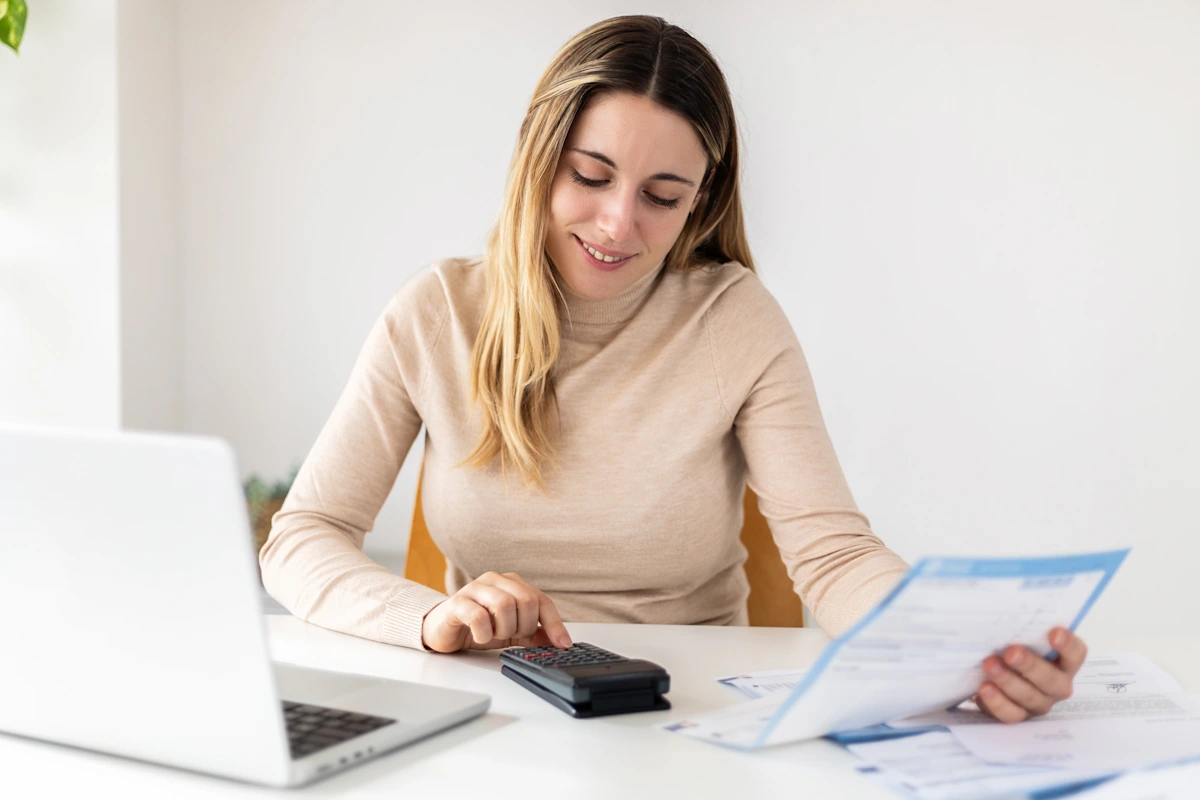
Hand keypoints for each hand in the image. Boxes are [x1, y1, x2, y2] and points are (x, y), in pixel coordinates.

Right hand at [421, 571, 572, 653]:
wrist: (442, 628)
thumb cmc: (477, 625)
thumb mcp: (511, 631)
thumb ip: (533, 633)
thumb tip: (559, 641)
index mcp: (511, 583)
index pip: (541, 600)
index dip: (554, 624)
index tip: (563, 644)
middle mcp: (495, 580)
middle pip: (526, 600)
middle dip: (523, 626)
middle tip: (511, 635)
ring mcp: (475, 588)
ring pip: (504, 605)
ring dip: (503, 629)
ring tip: (494, 635)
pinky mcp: (457, 602)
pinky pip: (479, 617)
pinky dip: (484, 633)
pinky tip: (480, 636)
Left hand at [976, 627, 1086, 722]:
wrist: (991, 675)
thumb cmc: (1010, 649)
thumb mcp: (1017, 636)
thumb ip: (1019, 626)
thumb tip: (1005, 603)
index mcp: (1063, 662)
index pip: (1076, 653)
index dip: (1068, 644)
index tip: (1054, 632)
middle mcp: (1057, 685)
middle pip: (1051, 679)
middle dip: (1031, 665)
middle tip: (1011, 652)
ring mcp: (1039, 703)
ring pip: (1029, 696)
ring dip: (1008, 680)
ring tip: (989, 665)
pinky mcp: (1018, 715)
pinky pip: (1011, 713)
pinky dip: (997, 701)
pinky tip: (984, 688)